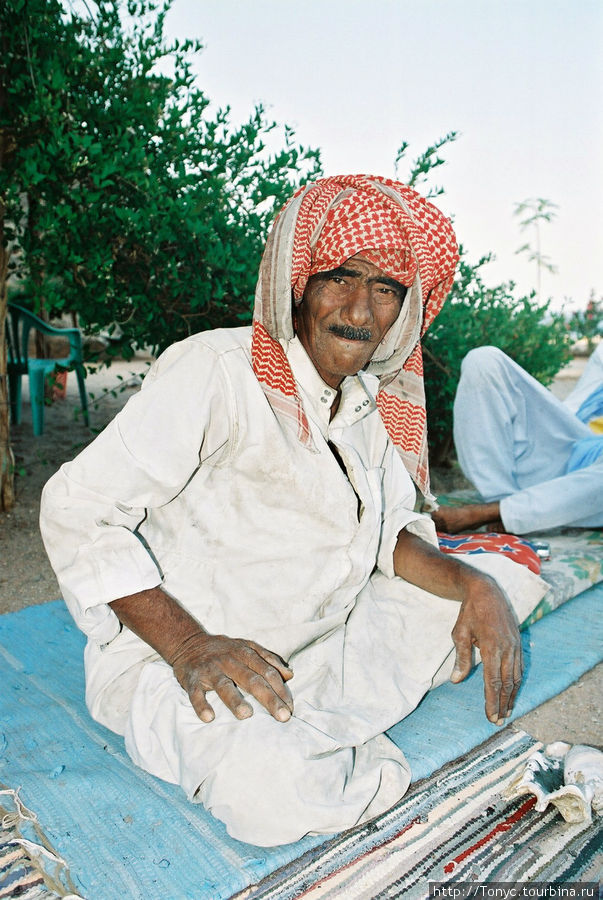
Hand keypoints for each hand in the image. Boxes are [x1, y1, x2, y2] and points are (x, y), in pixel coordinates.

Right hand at [169, 632, 293, 723]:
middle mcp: (229, 660)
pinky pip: (196, 693)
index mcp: (245, 653)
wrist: (189, 643)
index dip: (280, 690)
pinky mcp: (192, 680)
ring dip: (235, 700)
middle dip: (269, 698)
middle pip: (252, 680)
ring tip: (247, 715)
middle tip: (282, 716)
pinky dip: (201, 705)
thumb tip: (289, 674)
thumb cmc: (224, 650)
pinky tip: (209, 717)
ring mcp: (210, 670)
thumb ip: (268, 659)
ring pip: (224, 685)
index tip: (290, 708)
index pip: (267, 672)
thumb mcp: (247, 648)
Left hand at [450, 575, 522, 725]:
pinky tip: (512, 692)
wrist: (486, 591)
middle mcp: (507, 648)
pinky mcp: (518, 642)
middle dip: (503, 704)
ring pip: (515, 677)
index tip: (490, 716)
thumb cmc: (469, 612)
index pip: (492, 681)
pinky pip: (519, 667)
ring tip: (506, 711)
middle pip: (506, 683)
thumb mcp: (459, 633)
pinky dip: (516, 682)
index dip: (492, 701)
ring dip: (512, 696)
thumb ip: (462, 658)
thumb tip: (456, 680)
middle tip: (498, 721)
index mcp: (492, 647)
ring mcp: (515, 645)